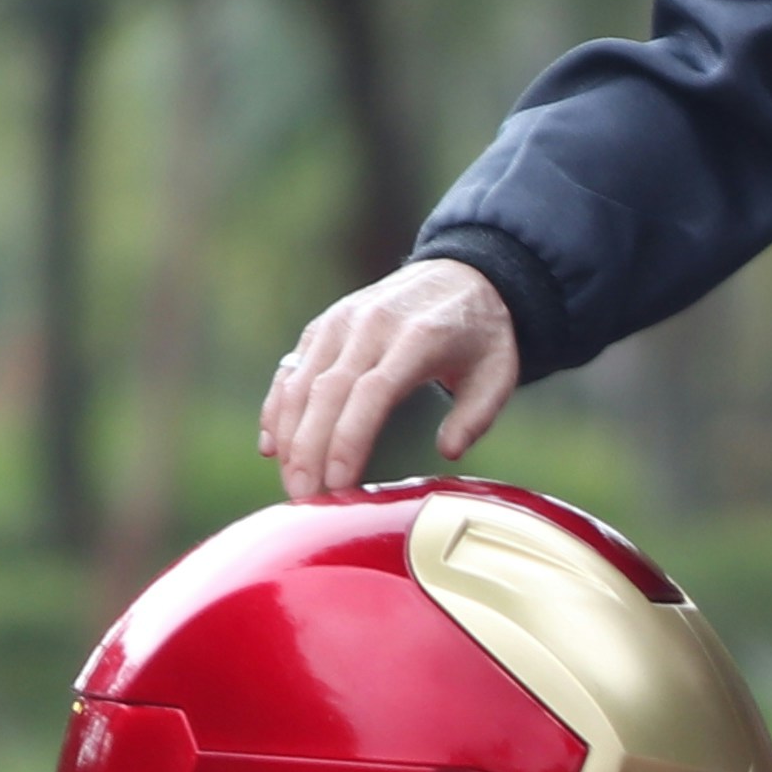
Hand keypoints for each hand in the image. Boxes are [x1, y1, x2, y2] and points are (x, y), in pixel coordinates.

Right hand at [258, 257, 518, 499]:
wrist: (462, 273)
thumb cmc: (482, 335)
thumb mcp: (499, 372)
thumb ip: (476, 415)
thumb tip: (448, 452)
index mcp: (416, 337)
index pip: (371, 392)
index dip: (348, 439)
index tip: (338, 483)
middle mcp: (370, 325)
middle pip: (327, 391)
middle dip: (309, 449)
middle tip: (304, 498)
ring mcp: (341, 322)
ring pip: (301, 382)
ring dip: (289, 436)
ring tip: (292, 485)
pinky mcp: (323, 326)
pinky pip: (292, 369)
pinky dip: (277, 407)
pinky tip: (272, 446)